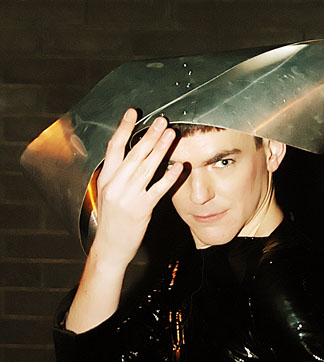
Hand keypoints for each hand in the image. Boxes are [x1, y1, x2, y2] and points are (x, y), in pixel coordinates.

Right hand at [92, 108, 181, 269]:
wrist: (109, 248)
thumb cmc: (112, 220)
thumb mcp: (108, 194)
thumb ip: (118, 174)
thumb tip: (132, 153)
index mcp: (106, 179)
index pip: (114, 148)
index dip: (123, 129)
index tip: (132, 113)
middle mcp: (115, 185)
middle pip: (134, 154)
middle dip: (149, 135)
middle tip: (161, 120)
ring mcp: (128, 197)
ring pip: (146, 168)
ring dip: (160, 150)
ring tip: (171, 134)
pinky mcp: (141, 209)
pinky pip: (157, 189)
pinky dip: (169, 177)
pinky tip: (178, 166)